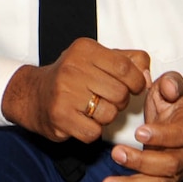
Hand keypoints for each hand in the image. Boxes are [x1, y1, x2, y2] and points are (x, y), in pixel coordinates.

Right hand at [0, 39, 149, 143]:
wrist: (35, 94)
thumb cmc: (73, 76)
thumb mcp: (98, 58)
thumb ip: (128, 61)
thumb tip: (148, 75)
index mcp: (85, 49)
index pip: (125, 67)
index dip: (136, 81)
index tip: (134, 87)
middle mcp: (73, 68)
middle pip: (120, 93)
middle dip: (120, 101)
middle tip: (108, 98)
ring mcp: (64, 92)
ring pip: (109, 114)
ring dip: (106, 117)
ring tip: (93, 109)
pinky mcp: (60, 116)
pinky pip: (94, 132)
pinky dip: (93, 131)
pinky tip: (83, 120)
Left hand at [107, 71, 182, 181]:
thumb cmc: (176, 101)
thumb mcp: (174, 84)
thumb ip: (172, 82)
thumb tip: (169, 87)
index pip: (179, 135)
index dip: (161, 136)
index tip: (139, 132)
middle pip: (170, 164)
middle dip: (142, 161)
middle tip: (117, 153)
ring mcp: (177, 168)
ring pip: (160, 181)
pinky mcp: (165, 177)